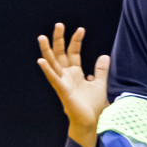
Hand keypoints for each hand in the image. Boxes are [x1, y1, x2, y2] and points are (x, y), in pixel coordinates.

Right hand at [37, 23, 109, 146]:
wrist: (91, 121)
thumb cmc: (93, 105)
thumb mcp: (100, 84)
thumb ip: (100, 70)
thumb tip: (104, 55)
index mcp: (75, 73)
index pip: (73, 52)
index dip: (76, 41)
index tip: (81, 29)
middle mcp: (66, 75)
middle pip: (60, 53)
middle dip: (59, 39)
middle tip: (59, 24)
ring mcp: (63, 82)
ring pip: (52, 63)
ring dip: (47, 50)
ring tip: (42, 37)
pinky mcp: (62, 90)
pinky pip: (53, 78)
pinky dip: (47, 69)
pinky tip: (41, 60)